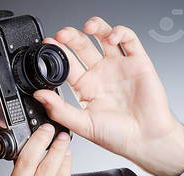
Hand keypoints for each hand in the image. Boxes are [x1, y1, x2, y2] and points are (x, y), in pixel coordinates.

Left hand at [33, 16, 183, 175]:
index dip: (58, 53)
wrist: (145, 140)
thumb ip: (59, 109)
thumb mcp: (81, 124)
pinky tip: (111, 37)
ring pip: (104, 37)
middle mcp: (100, 74)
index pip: (67, 64)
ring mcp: (118, 66)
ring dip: (95, 27)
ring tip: (87, 28)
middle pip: (82, 47)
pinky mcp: (138, 62)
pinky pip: (129, 40)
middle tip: (62, 34)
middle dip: (71, 37)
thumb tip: (38, 95)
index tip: (48, 45)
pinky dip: (120, 33)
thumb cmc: (116, 136)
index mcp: (84, 87)